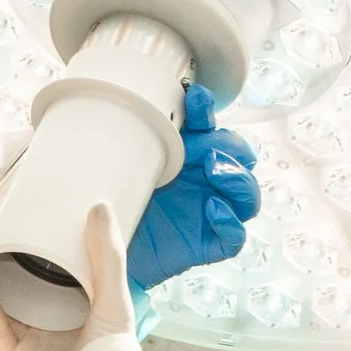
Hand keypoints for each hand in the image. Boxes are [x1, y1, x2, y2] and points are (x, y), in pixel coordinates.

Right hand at [0, 205, 166, 350]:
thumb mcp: (116, 311)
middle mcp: (61, 328)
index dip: (55, 240)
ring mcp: (34, 345)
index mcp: (90, 316)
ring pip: (9, 297)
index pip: (69, 270)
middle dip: (18, 247)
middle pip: (34, 279)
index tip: (45, 208)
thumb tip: (98, 208)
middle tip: (8, 212)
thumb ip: (107, 263)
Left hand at [127, 83, 260, 291]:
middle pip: (239, 158)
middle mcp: (205, 182)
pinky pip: (234, 236)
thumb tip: (135, 110)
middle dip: (226, 147)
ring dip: (236, 178)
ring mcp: (211, 212)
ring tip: (214, 172)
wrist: (103, 252)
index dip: (207, 112)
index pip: (210, 129)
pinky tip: (212, 210)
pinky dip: (229, 222)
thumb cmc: (116, 205)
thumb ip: (133, 142)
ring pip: (247, 196)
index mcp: (188, 158)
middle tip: (204, 150)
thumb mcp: (122, 167)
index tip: (194, 98)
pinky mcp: (209, 243)